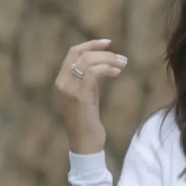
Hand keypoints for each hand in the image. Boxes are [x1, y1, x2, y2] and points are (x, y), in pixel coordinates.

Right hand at [54, 39, 127, 153]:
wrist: (85, 143)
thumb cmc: (88, 120)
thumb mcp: (89, 94)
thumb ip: (91, 78)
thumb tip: (104, 62)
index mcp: (62, 80)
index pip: (73, 52)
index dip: (90, 45)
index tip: (108, 42)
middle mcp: (62, 83)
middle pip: (81, 54)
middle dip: (104, 53)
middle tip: (123, 59)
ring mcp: (68, 90)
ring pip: (87, 62)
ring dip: (109, 60)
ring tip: (123, 65)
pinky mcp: (79, 97)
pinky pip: (92, 74)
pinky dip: (106, 69)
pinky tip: (117, 73)